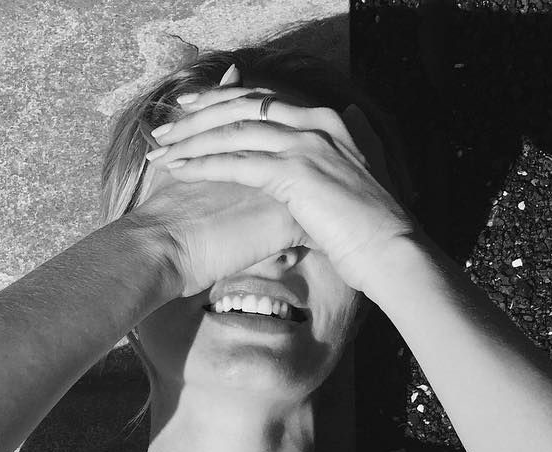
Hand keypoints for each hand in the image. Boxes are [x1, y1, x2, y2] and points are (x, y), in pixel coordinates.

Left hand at [142, 68, 417, 292]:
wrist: (390, 251)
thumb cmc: (371, 230)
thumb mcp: (357, 180)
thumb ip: (344, 151)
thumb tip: (345, 128)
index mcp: (328, 121)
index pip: (265, 100)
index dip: (225, 102)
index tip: (192, 107)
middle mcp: (315, 123)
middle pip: (244, 106)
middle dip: (199, 113)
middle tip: (166, 122)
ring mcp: (306, 144)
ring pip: (235, 131)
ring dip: (193, 138)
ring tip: (161, 148)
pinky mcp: (295, 172)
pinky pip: (238, 162)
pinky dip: (205, 164)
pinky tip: (180, 170)